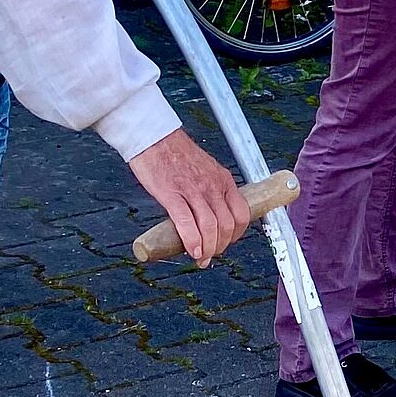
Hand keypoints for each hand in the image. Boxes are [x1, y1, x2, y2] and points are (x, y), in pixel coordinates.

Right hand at [127, 130, 249, 267]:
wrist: (154, 138)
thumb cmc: (177, 155)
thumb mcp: (206, 170)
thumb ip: (212, 191)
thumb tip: (212, 215)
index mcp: (224, 180)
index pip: (242, 214)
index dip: (237, 235)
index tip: (226, 243)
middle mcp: (213, 186)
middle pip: (227, 225)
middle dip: (221, 246)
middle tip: (211, 255)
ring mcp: (193, 190)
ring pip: (210, 227)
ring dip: (208, 249)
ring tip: (201, 258)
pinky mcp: (172, 194)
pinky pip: (187, 223)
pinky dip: (193, 242)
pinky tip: (192, 251)